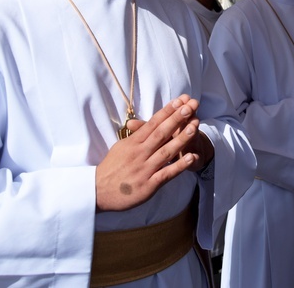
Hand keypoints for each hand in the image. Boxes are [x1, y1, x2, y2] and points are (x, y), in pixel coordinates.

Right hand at [95, 95, 202, 211]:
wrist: (98, 192)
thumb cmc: (110, 169)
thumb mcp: (120, 147)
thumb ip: (134, 136)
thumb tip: (140, 123)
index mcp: (133, 143)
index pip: (152, 123)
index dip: (167, 111)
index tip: (180, 101)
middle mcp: (140, 153)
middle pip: (161, 133)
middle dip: (177, 119)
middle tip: (191, 106)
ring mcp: (145, 169)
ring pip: (166, 151)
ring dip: (182, 138)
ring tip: (195, 126)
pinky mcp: (149, 185)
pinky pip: (167, 174)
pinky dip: (179, 166)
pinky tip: (192, 157)